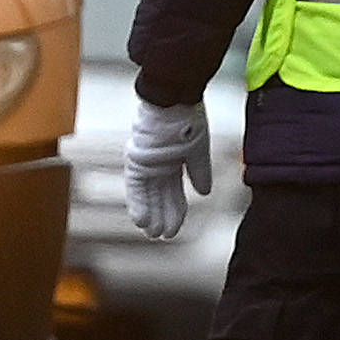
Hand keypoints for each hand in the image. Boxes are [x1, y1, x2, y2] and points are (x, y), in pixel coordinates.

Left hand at [123, 100, 212, 242]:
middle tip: (162, 237)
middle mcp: (159, 163)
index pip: (174, 191)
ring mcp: (147, 163)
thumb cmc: (188, 119)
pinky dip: (138, 204)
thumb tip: (204, 194)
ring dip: (150, 215)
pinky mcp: (136, 161)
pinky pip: (135, 187)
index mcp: (175, 160)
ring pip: (147, 195)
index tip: (177, 229)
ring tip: (152, 234)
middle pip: (160, 195)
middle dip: (163, 216)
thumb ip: (200, 172)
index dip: (176, 210)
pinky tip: (140, 221)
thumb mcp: (199, 150)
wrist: (174, 102)